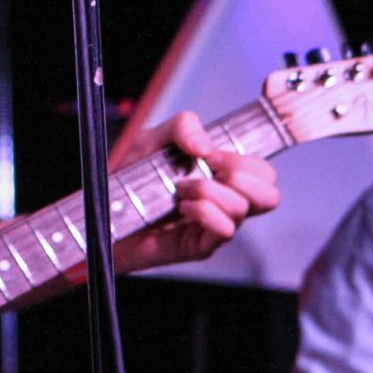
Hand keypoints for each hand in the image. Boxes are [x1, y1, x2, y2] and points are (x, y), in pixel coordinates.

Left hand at [106, 111, 279, 271]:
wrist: (102, 210)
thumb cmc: (128, 178)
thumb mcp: (153, 139)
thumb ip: (182, 127)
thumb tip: (205, 145)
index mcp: (221, 177)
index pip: (263, 172)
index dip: (247, 160)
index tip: (211, 153)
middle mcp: (224, 203)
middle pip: (270, 195)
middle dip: (242, 174)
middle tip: (208, 168)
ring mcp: (214, 226)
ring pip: (244, 209)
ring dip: (210, 190)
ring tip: (180, 188)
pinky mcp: (200, 245)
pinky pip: (225, 229)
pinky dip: (205, 211)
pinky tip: (182, 207)